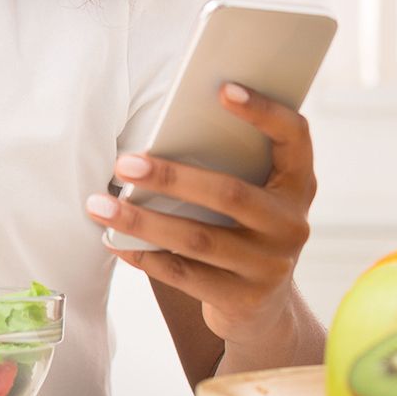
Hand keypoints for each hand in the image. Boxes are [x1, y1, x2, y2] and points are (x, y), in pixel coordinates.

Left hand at [86, 83, 314, 348]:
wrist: (261, 306)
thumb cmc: (238, 226)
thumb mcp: (248, 192)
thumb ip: (224, 164)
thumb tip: (155, 136)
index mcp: (297, 183)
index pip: (294, 137)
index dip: (265, 112)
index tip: (223, 89)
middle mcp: (292, 224)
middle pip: (229, 194)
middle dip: (170, 177)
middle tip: (122, 164)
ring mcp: (271, 265)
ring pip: (198, 239)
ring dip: (142, 221)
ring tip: (99, 206)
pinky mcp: (244, 299)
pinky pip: (185, 275)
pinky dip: (144, 256)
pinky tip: (114, 242)